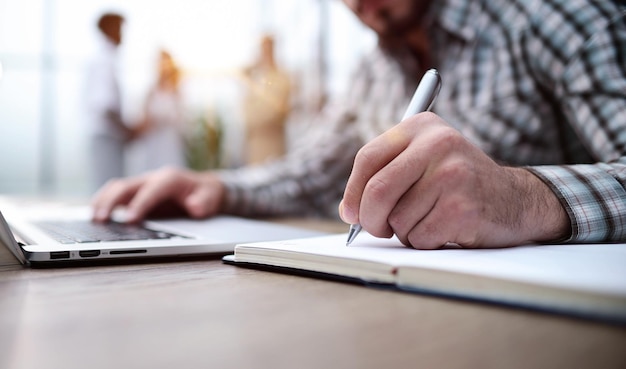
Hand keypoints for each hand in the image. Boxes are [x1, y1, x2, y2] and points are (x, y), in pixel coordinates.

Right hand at [92, 167, 224, 222]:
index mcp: (170, 178)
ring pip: (116, 188)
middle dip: (112, 201)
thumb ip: (203, 202)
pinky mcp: (135, 193)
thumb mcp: (211, 198)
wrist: (204, 187)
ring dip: (102, 201)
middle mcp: (152, 178)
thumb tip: (195, 207)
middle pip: (126, 185)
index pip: (152, 190)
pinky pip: (114, 194)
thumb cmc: (206, 194)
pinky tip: (94, 216)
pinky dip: (102, 203)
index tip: (130, 220)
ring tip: (93, 219)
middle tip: (101, 220)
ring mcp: (141, 184)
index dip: (140, 204)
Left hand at [338, 112, 568, 248]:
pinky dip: (424, 242)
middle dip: (369, 220)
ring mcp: (452, 174)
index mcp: (421, 126)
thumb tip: (347, 211)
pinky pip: (418, 237)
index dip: (352, 191)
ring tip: (430, 218)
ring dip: (404, 231)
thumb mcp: (423, 162)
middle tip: (377, 229)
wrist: (515, 199)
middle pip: (377, 191)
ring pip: (396, 219)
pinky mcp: (462, 206)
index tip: (350, 213)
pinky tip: (446, 228)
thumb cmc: (457, 184)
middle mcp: (438, 143)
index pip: (367, 158)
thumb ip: (384, 176)